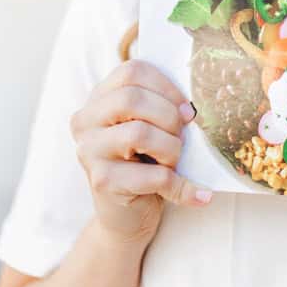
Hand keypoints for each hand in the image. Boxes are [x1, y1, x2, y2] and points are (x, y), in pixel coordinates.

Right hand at [71, 59, 210, 246]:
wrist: (127, 215)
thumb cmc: (146, 162)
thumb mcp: (151, 126)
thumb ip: (162, 106)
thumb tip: (193, 106)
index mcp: (99, 98)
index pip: (132, 71)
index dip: (167, 87)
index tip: (186, 109)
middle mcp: (86, 121)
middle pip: (132, 99)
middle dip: (169, 117)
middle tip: (181, 136)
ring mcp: (89, 151)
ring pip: (139, 133)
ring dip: (172, 149)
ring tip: (175, 162)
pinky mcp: (102, 182)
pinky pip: (152, 176)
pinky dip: (182, 186)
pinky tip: (200, 195)